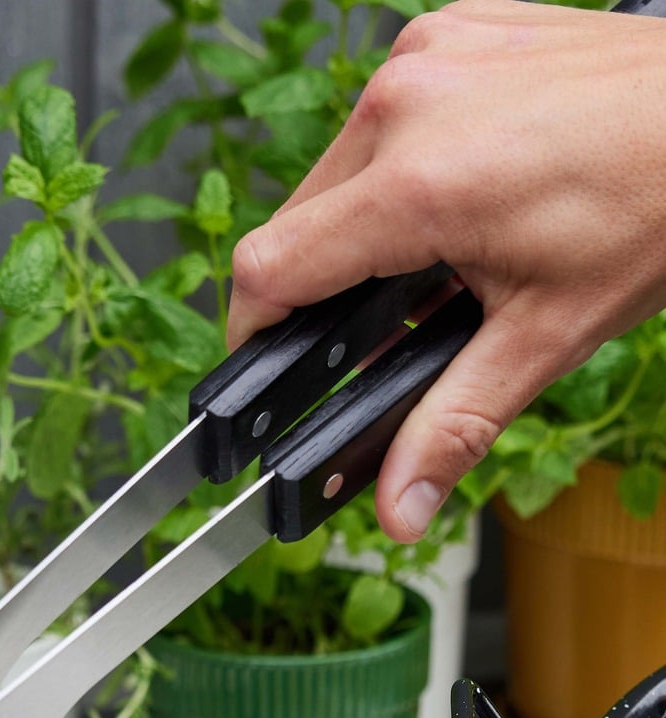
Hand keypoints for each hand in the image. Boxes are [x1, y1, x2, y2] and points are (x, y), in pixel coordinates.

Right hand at [225, 0, 665, 541]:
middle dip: (325, 286)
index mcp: (417, 182)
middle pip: (298, 221)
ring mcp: (429, 53)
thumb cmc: (658, 202)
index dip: (255, 333)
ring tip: (438, 257)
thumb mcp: (546, 336)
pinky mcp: (453, 29)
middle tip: (388, 323)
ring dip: (363, 223)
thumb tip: (397, 507)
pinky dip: (404, 161)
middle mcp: (407, 100)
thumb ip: (450, 427)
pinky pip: (389, 112)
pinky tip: (466, 190)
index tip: (270, 367)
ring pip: (338, 166)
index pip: (270, 268)